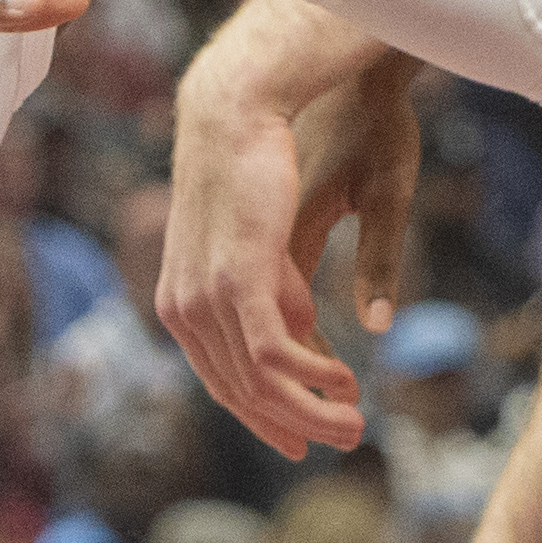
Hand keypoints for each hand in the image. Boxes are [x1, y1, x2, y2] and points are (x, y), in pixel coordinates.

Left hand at [160, 55, 420, 458]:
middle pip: (237, 389)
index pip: (224, 373)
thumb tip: (301, 331)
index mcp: (190, 293)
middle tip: (340, 441)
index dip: (266, 411)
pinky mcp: (235, 278)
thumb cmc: (269, 158)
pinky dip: (308, 375)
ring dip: (309, 410)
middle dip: (290, 423)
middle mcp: (187, 303)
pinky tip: (344, 380)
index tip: (303, 437)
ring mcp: (206, 294)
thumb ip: (286, 288)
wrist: (246, 102)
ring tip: (354, 423)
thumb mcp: (284, 238)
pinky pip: (268, 351)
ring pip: (255, 380)